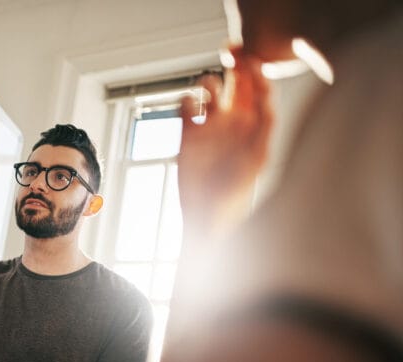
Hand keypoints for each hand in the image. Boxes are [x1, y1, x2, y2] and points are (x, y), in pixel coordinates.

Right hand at [178, 48, 271, 234]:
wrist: (207, 215)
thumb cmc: (236, 194)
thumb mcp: (257, 160)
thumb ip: (263, 131)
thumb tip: (267, 103)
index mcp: (254, 127)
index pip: (259, 91)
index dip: (257, 73)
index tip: (252, 60)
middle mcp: (233, 124)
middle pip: (236, 86)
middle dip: (235, 68)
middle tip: (229, 53)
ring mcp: (210, 130)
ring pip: (210, 93)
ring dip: (208, 83)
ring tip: (206, 87)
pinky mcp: (188, 138)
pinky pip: (186, 109)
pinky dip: (186, 101)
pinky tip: (189, 104)